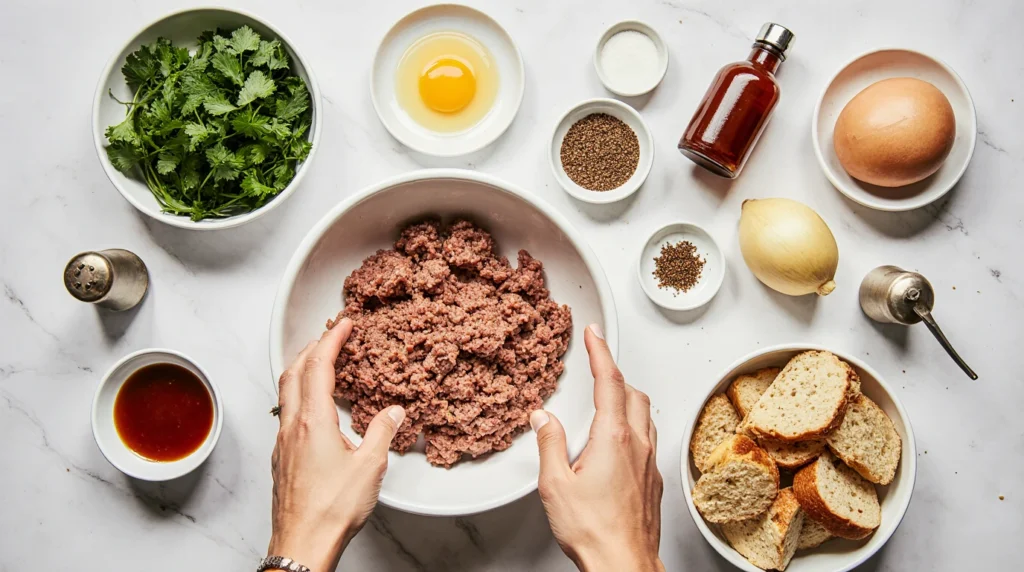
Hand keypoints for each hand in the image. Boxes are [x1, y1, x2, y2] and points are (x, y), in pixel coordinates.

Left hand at [268, 318, 405, 570]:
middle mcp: (292, 427)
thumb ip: (382, 433)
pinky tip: (315, 410)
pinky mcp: (281, 460)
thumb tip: (394, 412)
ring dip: (302, 371)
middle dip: (311, 348)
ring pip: (286, 393)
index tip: (344, 324)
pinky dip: (299, 397)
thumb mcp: (370, 466)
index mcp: (313, 421)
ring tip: (320, 365)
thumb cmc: (332, 508)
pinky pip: (287, 415)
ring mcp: (283, 444)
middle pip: (293, 373)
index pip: (319, 367)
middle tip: (330, 336)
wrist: (302, 543)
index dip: (332, 340)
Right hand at [531, 324, 664, 571]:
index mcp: (613, 438)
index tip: (594, 333)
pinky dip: (632, 426)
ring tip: (605, 399)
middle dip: (614, 373)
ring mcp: (649, 462)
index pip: (609, 381)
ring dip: (626, 398)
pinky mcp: (653, 480)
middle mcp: (637, 445)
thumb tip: (543, 418)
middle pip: (632, 392)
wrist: (623, 564)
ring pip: (644, 414)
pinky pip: (647, 438)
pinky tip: (617, 441)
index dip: (600, 352)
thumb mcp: (554, 484)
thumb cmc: (593, 530)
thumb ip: (549, 444)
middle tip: (596, 365)